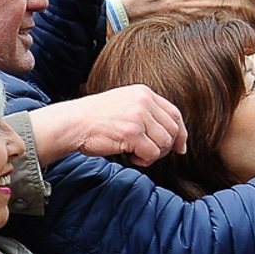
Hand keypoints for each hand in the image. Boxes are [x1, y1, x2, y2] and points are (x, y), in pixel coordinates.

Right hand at [29, 86, 186, 166]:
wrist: (72, 123)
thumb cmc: (96, 119)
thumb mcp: (125, 104)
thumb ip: (147, 112)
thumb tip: (173, 134)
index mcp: (144, 93)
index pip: (174, 114)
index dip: (181, 133)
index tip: (180, 147)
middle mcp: (144, 101)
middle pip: (173, 130)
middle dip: (166, 147)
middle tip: (150, 153)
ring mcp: (138, 116)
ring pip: (164, 143)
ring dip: (153, 155)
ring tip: (137, 154)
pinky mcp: (132, 133)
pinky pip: (152, 153)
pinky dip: (145, 160)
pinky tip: (132, 158)